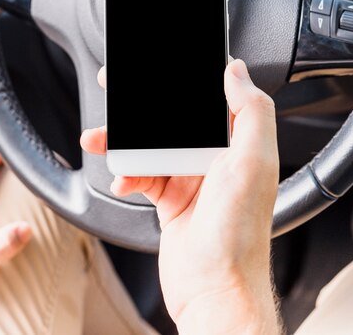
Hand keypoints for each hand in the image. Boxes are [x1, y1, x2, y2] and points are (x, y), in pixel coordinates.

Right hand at [81, 59, 280, 334]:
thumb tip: (237, 71)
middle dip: (143, 105)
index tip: (162, 64)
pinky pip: (141, 175)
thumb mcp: (253, 162)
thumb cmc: (239, 232)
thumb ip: (251, 111)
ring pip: (150, 144)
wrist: (214, 289)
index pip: (210, 98)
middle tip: (117, 88)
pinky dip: (126, 175)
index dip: (188, 79)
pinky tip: (121, 180)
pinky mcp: (169, 198)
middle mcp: (214, 156)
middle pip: (172, 117)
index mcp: (236, 142)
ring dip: (122, 140)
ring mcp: (189, 177)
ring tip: (99, 137)